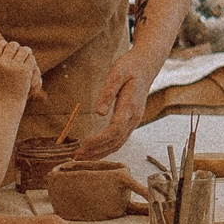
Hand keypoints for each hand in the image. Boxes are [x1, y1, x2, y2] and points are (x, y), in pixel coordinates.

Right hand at [0, 39, 40, 101]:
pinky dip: (31, 59)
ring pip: (24, 50)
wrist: (7, 102)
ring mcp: (15, 67)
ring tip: (26, 53)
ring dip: (26, 51)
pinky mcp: (25, 71)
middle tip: (18, 49)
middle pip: (12, 45)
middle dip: (16, 46)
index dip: (4, 45)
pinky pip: (31, 59)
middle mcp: (4, 64)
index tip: (7, 47)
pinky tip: (30, 62)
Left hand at [73, 47, 160, 161]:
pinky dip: (106, 148)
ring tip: (81, 158)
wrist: (146, 66)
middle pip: (116, 142)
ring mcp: (134, 121)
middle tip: (76, 157)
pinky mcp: (131, 121)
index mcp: (130, 106)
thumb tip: (99, 112)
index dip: (99, 140)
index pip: (114, 130)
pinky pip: (119, 139)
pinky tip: (94, 151)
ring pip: (118, 143)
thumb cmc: (129, 67)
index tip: (83, 145)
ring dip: (100, 153)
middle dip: (96, 151)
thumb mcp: (116, 74)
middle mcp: (134, 117)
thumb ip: (108, 92)